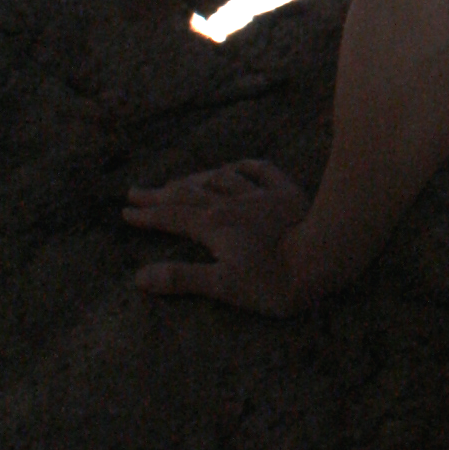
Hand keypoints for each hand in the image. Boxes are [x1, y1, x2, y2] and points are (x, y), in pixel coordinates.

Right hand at [123, 160, 312, 313]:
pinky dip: (244, 166)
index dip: (147, 215)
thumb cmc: (273, 279)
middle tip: (137, 190)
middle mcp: (231, 204)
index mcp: (213, 226)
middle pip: (188, 194)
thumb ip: (181, 278)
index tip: (126, 211)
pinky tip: (236, 164)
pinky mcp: (286, 192)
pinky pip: (261, 170)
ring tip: (180, 180)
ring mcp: (260, 195)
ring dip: (196, 178)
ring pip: (220, 179)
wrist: (322, 257)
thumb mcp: (222, 285)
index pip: (171, 217)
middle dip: (161, 194)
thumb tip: (139, 277)